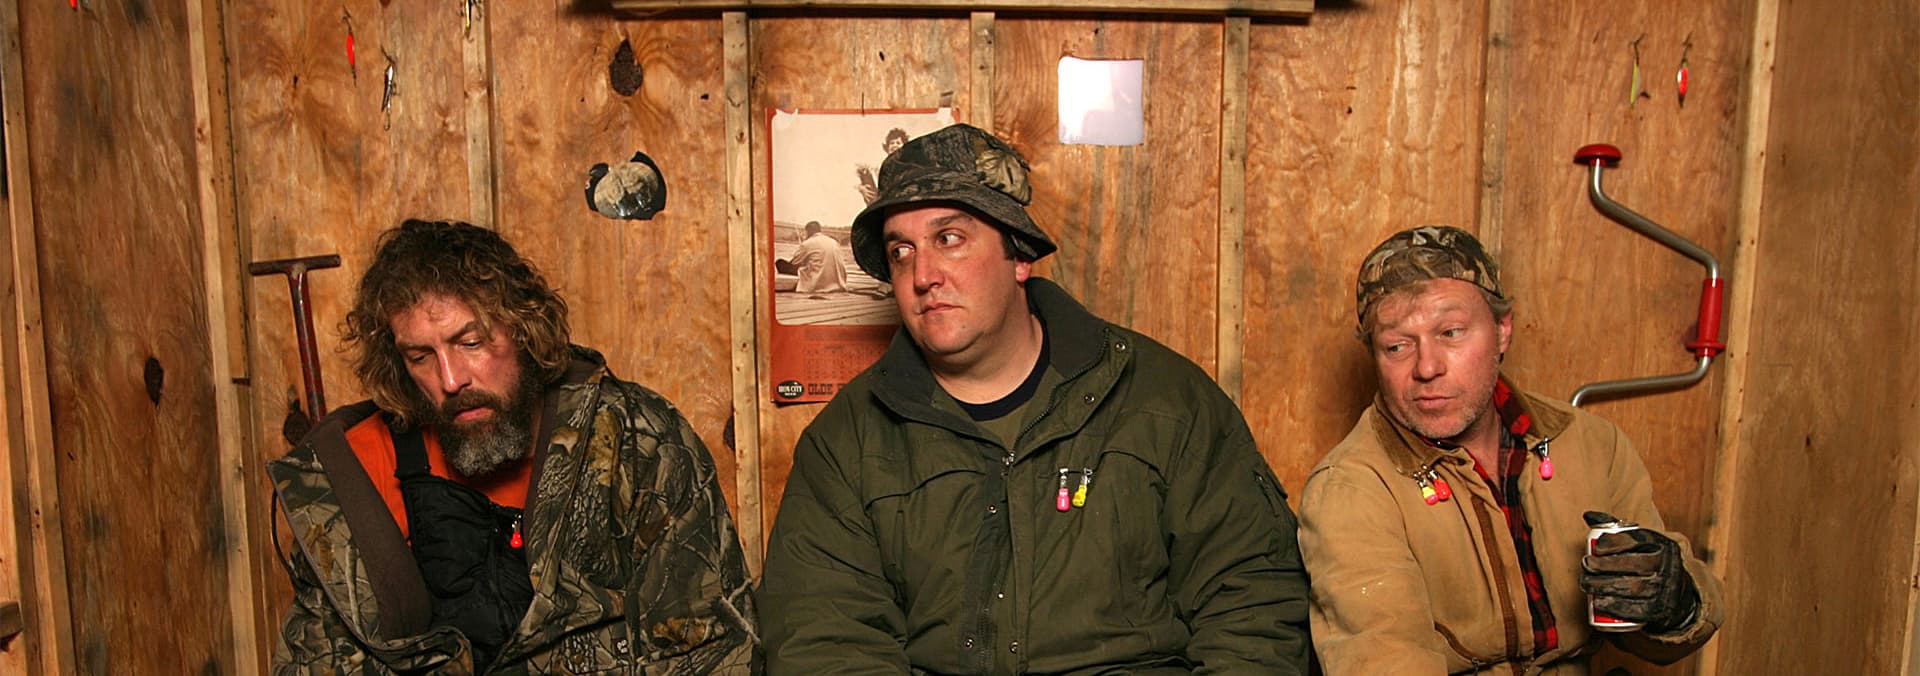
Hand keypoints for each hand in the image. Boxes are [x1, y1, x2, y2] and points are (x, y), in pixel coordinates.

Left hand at [1579, 511, 1699, 632]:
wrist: (1677, 590)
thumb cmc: (1648, 560)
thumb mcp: (1639, 542)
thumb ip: (1615, 529)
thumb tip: (1588, 515)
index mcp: (1661, 545)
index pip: (1636, 541)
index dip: (1612, 544)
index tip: (1595, 548)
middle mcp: (1667, 566)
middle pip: (1634, 566)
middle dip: (1604, 566)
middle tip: (1585, 566)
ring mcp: (1665, 589)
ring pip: (1633, 589)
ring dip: (1604, 587)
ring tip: (1586, 583)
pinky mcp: (1660, 610)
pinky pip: (1637, 610)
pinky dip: (1615, 607)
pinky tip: (1599, 603)